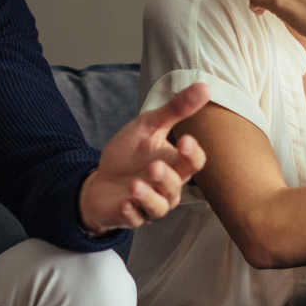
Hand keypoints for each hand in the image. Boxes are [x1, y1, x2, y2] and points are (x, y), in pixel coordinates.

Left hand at [79, 83, 209, 233]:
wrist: (101, 178)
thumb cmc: (129, 153)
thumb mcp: (149, 126)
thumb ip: (175, 109)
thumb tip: (205, 86)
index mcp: (175, 165)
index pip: (194, 163)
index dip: (193, 154)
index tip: (186, 140)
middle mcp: (167, 188)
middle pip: (176, 187)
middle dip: (166, 178)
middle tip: (153, 167)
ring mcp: (149, 204)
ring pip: (159, 207)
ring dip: (149, 197)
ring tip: (135, 185)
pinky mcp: (130, 216)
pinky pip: (135, 219)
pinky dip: (130, 212)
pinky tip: (123, 202)